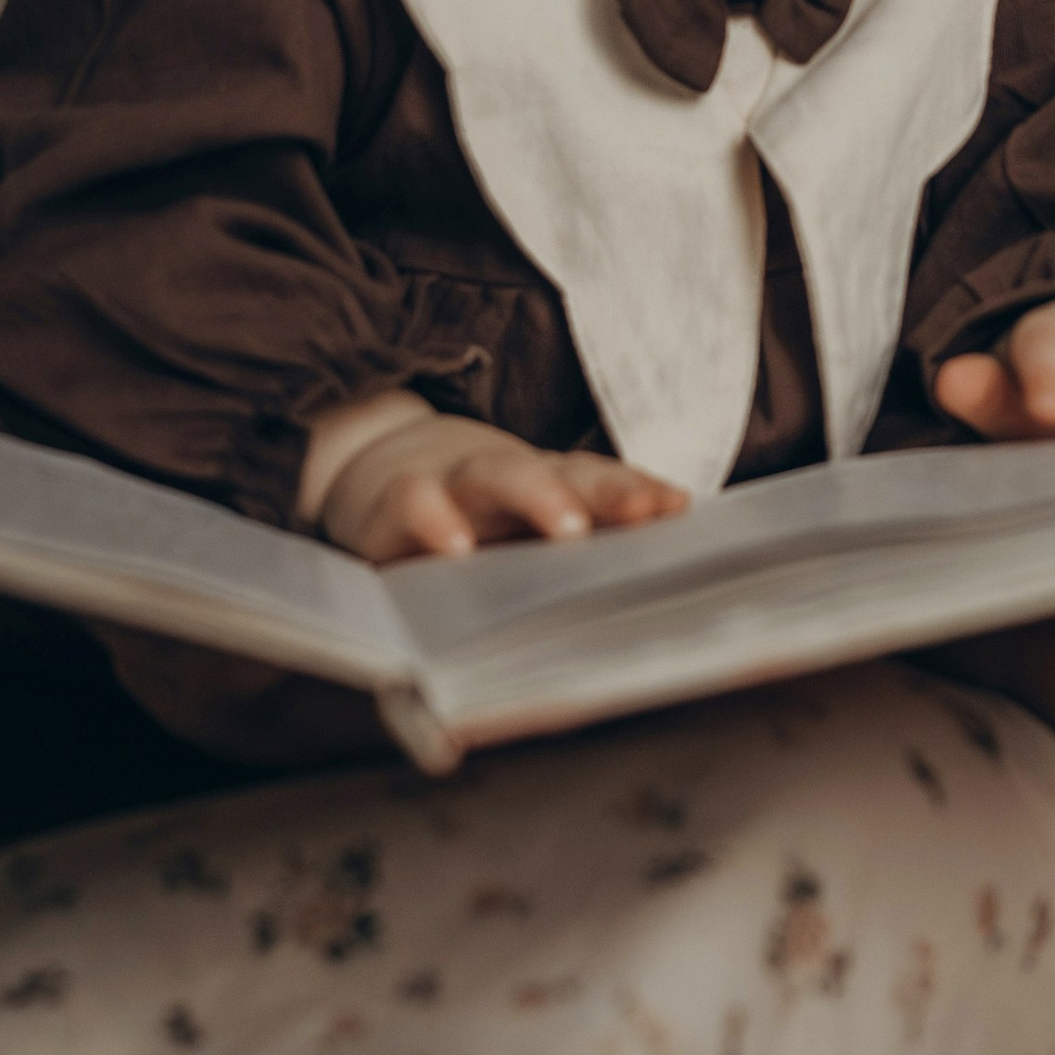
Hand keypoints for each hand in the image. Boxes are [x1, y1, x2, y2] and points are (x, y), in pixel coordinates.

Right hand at [316, 407, 686, 564]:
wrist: (378, 465)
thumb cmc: (474, 511)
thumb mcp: (524, 522)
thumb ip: (578, 546)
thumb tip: (651, 589)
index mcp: (547, 483)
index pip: (600, 480)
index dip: (636, 491)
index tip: (676, 506)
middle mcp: (508, 476)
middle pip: (565, 472)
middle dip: (608, 490)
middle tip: (644, 512)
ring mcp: (454, 482)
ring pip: (498, 473)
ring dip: (538, 495)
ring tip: (570, 530)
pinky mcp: (398, 500)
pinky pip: (418, 504)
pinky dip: (437, 522)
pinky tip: (457, 548)